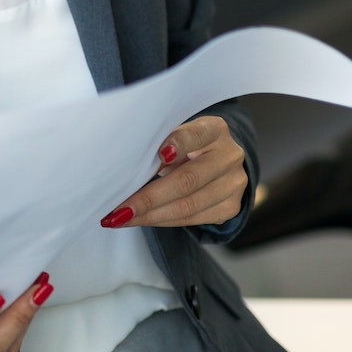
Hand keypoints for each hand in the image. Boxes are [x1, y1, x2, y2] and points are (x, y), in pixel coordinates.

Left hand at [101, 115, 247, 229]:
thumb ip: (160, 145)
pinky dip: (162, 221)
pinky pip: (192, 219)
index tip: (158, 154)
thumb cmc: (187, 146)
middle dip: (148, 198)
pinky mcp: (231, 207)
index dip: (177, 144)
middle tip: (118, 209)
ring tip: (121, 219)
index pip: (195, 135)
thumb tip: (126, 170)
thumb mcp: (177, 136)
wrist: (218, 162)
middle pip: (187, 180)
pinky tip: (142, 221)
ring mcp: (234, 184)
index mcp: (214, 130)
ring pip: (188, 206)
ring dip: (150, 216)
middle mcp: (229, 156)